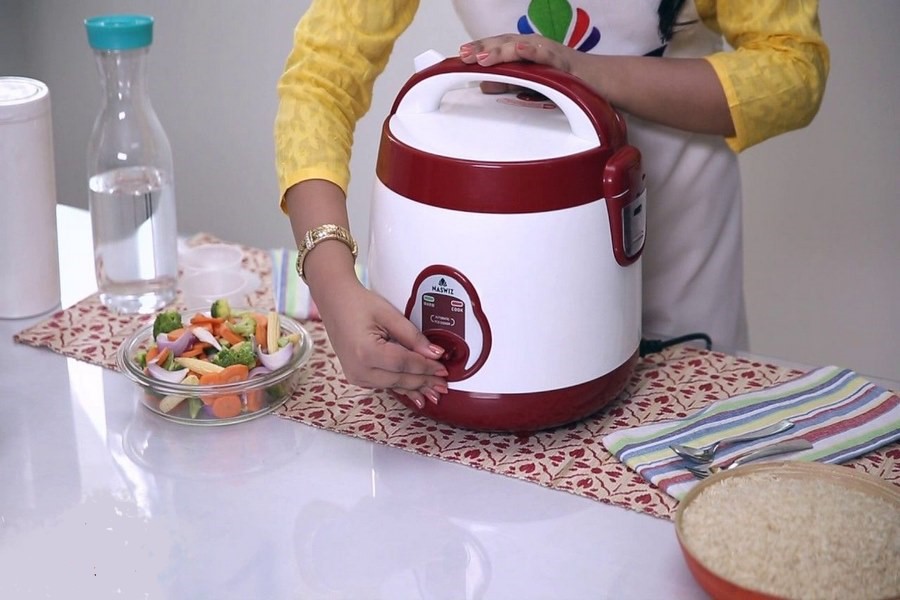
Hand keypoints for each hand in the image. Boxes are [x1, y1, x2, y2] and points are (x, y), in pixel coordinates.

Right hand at [315, 275, 448, 408]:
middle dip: (424, 382)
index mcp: (366, 352)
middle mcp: (358, 369)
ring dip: (415, 389)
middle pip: (400, 379)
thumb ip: (413, 336)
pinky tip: (415, 393)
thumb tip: (435, 354)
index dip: (427, 367)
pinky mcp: (356, 377)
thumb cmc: (358, 304)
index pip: (405, 364)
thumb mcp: (389, 315)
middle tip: (444, 386)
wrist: (334, 302)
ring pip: (393, 386)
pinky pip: (384, 385)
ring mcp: (355, 376)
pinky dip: (401, 387)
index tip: (444, 369)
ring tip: (434, 394)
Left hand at [459, 33, 581, 75]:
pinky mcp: (563, 61)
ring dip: (501, 50)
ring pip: (521, 47)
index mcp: (523, 51)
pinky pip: (546, 55)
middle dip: (483, 48)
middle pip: (504, 43)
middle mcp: (533, 47)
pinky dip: (533, 51)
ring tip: (483, 57)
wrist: (596, 81)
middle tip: (464, 56)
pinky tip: (520, 50)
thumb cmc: (563, 79)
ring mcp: (547, 52)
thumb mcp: (528, 81)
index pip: (496, 46)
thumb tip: (483, 83)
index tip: (459, 56)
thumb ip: (507, 81)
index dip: (478, 49)